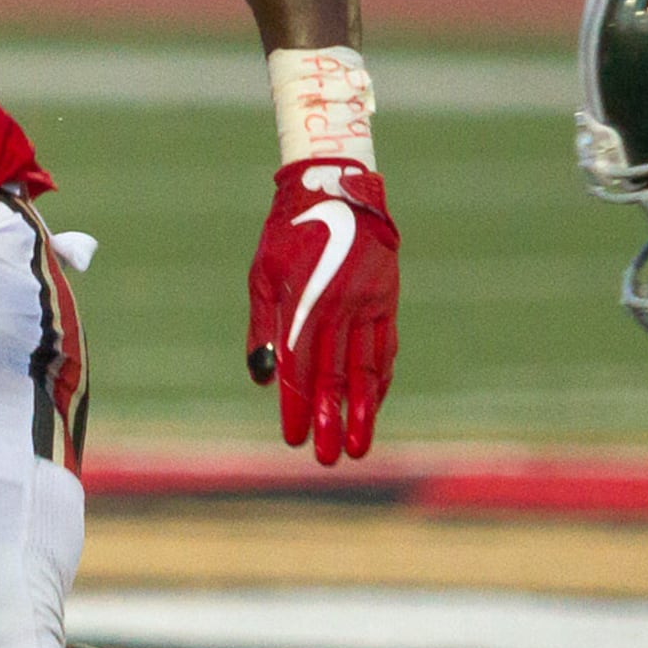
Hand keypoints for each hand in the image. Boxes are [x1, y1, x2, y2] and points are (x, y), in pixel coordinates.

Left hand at [247, 160, 397, 464]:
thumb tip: (260, 377)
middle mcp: (339, 307)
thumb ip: (262, 325)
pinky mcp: (388, 299)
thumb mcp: (264, 273)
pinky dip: (380, 380)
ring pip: (365, 368)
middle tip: (328, 459)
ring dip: (362, 411)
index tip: (294, 438)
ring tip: (359, 447)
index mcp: (304, 302)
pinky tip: (375, 406)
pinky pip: (385, 348)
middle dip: (330, 420)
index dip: (297, 403)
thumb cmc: (288, 234)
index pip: (299, 366)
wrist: (336, 188)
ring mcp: (369, 304)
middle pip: (334, 375)